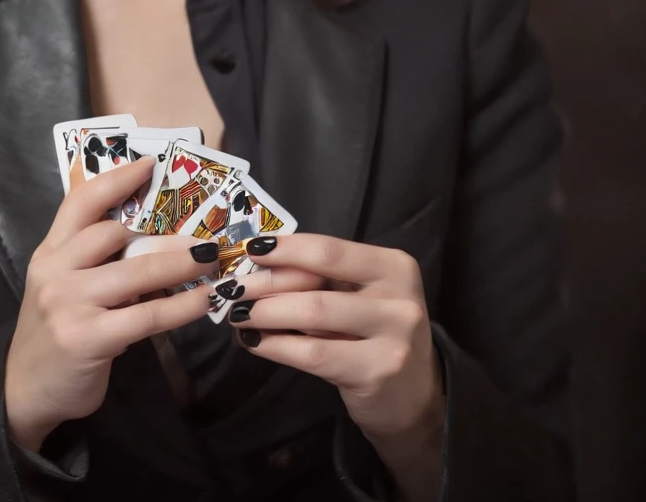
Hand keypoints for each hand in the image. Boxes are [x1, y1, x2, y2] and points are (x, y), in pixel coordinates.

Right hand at [4, 155, 216, 451]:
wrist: (23, 393)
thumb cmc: (55, 333)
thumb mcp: (65, 287)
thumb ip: (95, 262)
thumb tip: (158, 241)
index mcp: (49, 251)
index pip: (81, 201)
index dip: (116, 179)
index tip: (150, 164)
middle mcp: (55, 270)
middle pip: (114, 234)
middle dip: (164, 233)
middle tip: (203, 235)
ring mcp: (69, 303)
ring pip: (136, 271)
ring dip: (180, 264)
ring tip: (212, 260)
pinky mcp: (87, 338)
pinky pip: (146, 315)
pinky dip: (181, 306)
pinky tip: (203, 301)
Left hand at [221, 234, 444, 450]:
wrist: (413, 397)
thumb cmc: (376, 334)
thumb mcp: (361, 297)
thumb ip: (324, 279)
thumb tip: (259, 265)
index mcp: (394, 266)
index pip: (329, 251)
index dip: (286, 249)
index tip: (250, 250)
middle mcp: (398, 297)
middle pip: (315, 283)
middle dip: (265, 284)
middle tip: (232, 289)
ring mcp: (392, 337)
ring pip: (312, 315)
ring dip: (265, 313)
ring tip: (238, 315)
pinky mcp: (375, 373)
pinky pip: (312, 354)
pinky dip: (276, 345)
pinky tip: (255, 343)